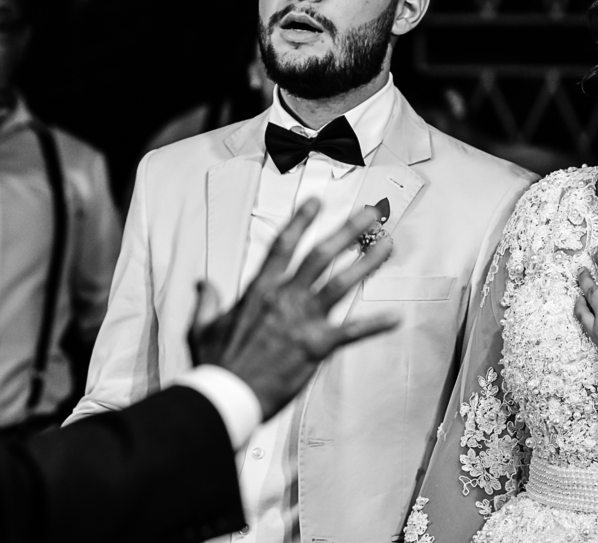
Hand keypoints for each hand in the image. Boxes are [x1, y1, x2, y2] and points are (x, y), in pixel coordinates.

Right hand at [189, 199, 397, 419]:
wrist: (225, 395)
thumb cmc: (215, 364)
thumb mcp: (202, 327)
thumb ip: (208, 302)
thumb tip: (205, 285)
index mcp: (260, 290)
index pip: (283, 245)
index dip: (301, 221)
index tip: (316, 202)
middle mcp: (284, 297)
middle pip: (321, 255)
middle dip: (347, 231)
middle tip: (369, 215)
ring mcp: (302, 320)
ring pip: (341, 283)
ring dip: (366, 262)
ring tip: (387, 245)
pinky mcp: (316, 346)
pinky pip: (351, 332)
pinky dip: (374, 325)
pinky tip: (395, 318)